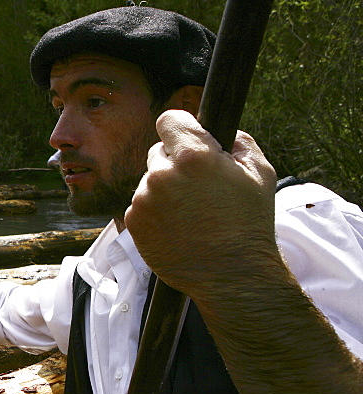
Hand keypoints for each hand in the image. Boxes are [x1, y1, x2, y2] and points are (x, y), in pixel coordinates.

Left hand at [125, 109, 278, 299]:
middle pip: (158, 151)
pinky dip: (155, 212)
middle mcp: (161, 175)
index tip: (187, 137)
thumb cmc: (249, 223)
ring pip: (150, 181)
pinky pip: (141, 205)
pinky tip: (177, 226)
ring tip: (191, 213)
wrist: (231, 274)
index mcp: (192, 156)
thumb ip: (238, 141)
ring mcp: (143, 199)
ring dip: (165, 190)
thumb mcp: (260, 172)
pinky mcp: (133, 222)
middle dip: (175, 162)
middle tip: (198, 187)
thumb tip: (219, 131)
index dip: (181, 127)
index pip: (169, 119)